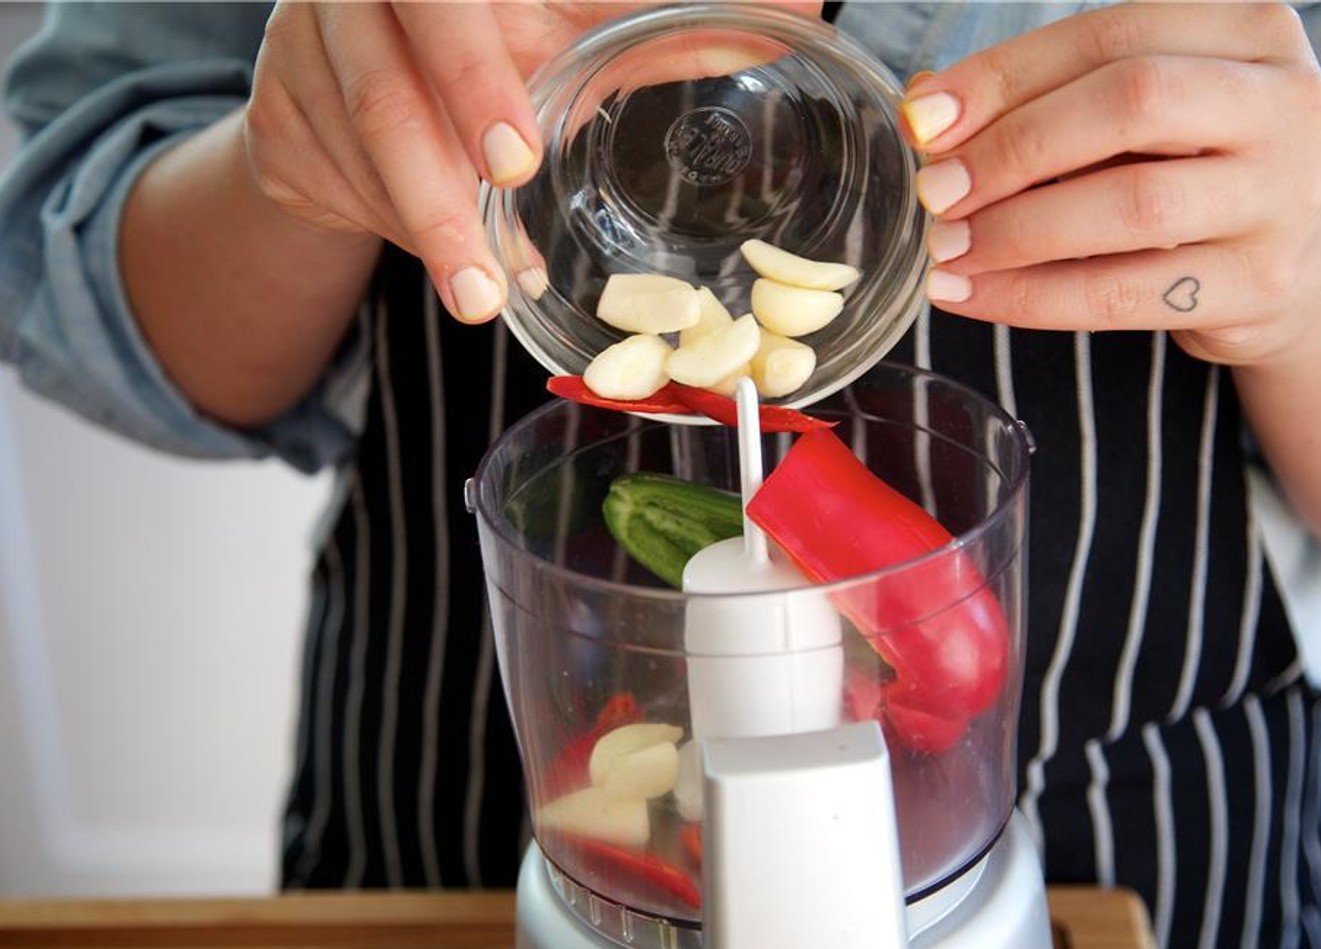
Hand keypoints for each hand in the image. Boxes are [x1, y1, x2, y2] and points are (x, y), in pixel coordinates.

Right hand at [243, 2, 650, 324]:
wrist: (367, 78)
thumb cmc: (490, 44)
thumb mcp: (567, 31)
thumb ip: (660, 31)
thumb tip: (796, 13)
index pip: (443, 7)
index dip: (473, 79)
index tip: (519, 161)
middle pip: (383, 96)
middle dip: (437, 192)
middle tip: (491, 276)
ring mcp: (298, 52)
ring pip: (357, 158)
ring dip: (425, 235)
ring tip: (482, 298)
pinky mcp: (273, 118)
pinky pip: (331, 187)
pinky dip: (394, 234)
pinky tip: (442, 256)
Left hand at [899, 3, 1320, 367]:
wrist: (1292, 274)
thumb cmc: (1190, 176)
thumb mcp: (1137, 119)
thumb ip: (1046, 100)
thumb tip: (926, 108)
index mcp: (1248, 30)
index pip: (1109, 35)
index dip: (1006, 76)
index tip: (924, 121)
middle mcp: (1283, 101)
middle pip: (1130, 103)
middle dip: (1014, 148)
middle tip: (937, 193)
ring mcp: (1282, 197)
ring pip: (1132, 203)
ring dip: (1017, 230)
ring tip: (946, 249)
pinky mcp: (1258, 285)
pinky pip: (1124, 292)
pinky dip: (1033, 297)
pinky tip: (973, 296)